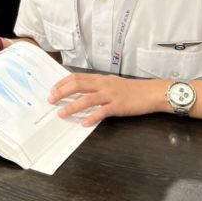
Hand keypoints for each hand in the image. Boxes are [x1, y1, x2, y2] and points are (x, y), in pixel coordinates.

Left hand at [48, 73, 166, 126]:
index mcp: (99, 78)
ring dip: (72, 106)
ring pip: (87, 99)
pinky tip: (83, 123)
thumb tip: (82, 88)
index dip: (63, 83)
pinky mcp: (118, 106)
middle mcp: (102, 84)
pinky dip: (91, 118)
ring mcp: (110, 95)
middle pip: (77, 85)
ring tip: (61, 113)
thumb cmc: (131, 89)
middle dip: (62, 92)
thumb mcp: (111, 82)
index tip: (52, 89)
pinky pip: (102, 112)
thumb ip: (97, 84)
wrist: (150, 92)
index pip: (76, 77)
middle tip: (51, 99)